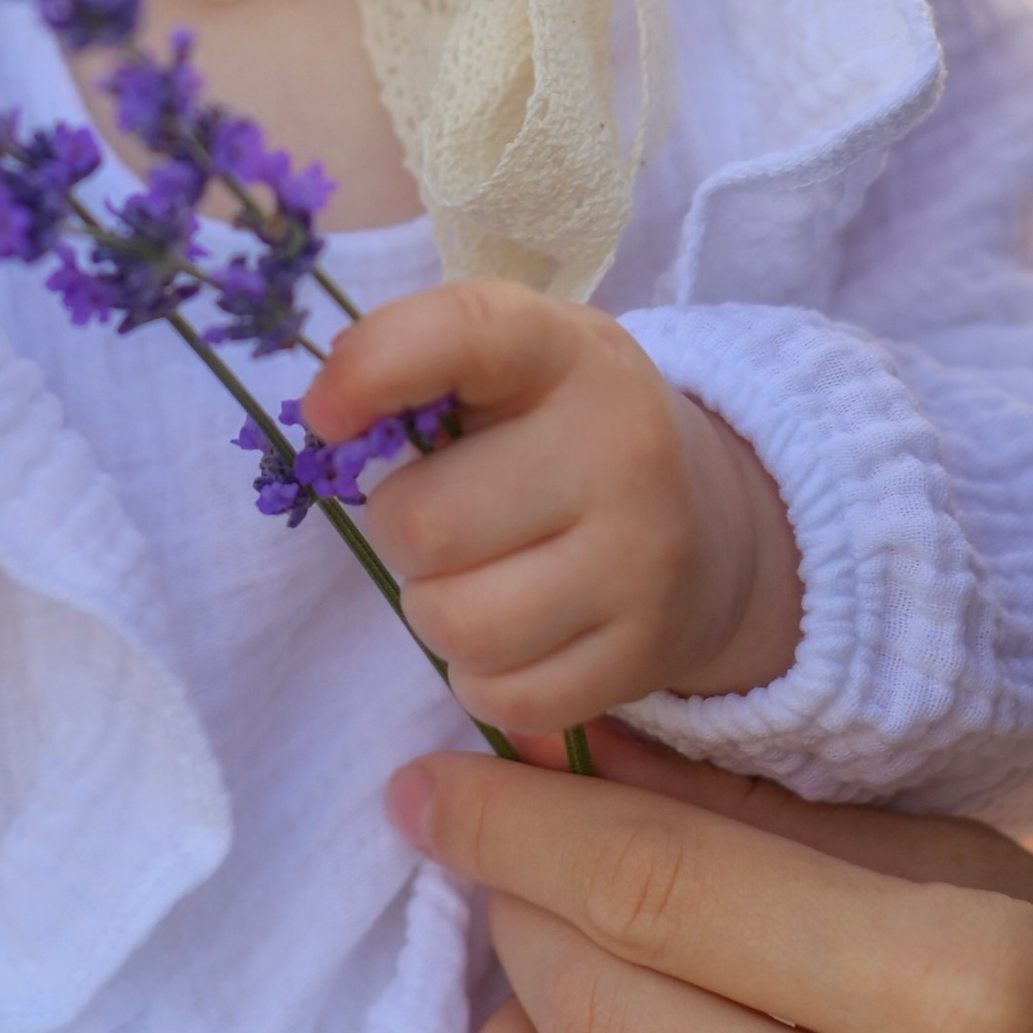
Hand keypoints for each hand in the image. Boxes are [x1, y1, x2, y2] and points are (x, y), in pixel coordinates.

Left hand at [298, 280, 799, 732]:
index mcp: (569, 353)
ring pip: (455, 624)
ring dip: (435, 611)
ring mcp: (642, 557)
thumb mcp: (512, 366)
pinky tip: (516, 634)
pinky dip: (483, 677)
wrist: (708, 524)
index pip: (464, 335)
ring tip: (476, 578)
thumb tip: (330, 418)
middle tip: (438, 519)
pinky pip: (501, 698)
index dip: (373, 368)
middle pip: (423, 526)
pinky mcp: (645, 653)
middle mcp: (620, 447)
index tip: (324, 415)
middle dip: (399, 531)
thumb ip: (421, 366)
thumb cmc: (561, 431)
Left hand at [388, 730, 1032, 1032]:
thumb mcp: (1014, 898)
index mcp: (984, 1001)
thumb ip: (800, 833)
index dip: (515, 821)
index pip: (660, 886)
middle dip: (508, 918)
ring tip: (523, 1005)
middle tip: (495, 870)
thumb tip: (598, 749)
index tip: (434, 777)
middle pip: (594, 1019)